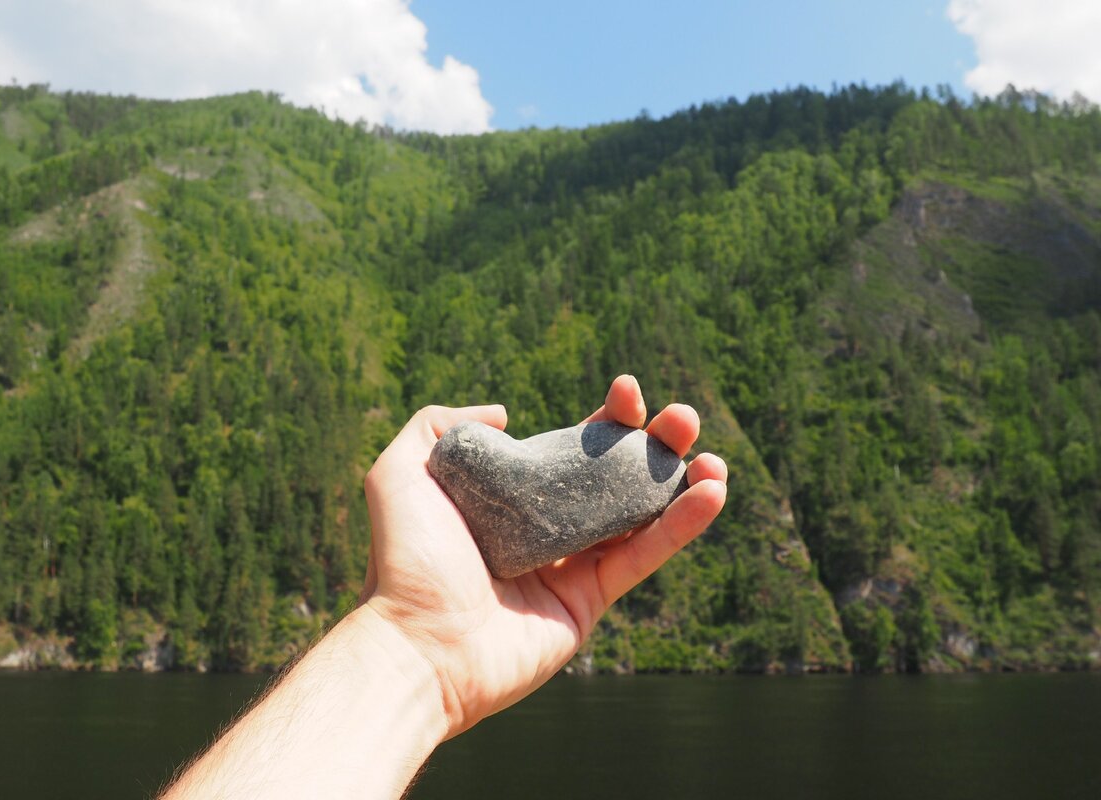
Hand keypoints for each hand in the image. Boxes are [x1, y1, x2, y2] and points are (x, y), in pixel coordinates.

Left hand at [361, 375, 727, 739]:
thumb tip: (505, 414)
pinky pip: (643, 558)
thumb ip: (439, 424)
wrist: (417, 644)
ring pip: (640, 516)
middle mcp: (545, 526)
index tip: (626, 391)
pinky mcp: (590, 602)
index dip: (605, 419)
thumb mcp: (400, 471)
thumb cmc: (405, 560)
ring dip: (681, 483)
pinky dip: (681, 527)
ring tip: (713, 457)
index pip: (571, 447)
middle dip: (653, 442)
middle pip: (614, 476)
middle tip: (683, 417)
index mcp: (510, 495)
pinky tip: (711, 492)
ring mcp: (570, 565)